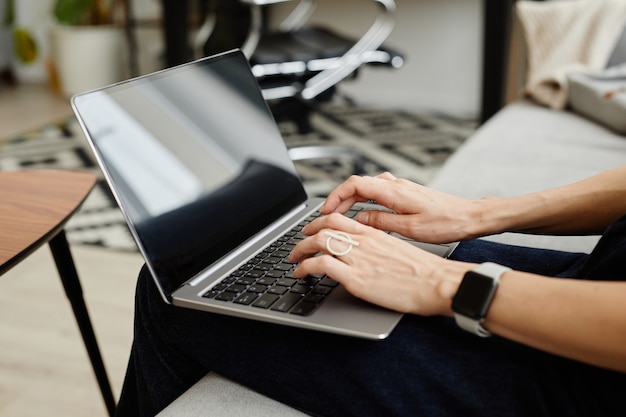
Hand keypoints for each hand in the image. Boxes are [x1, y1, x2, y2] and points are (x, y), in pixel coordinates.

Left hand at [289, 213, 468, 315]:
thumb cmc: (423, 271)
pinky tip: (300, 274)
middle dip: (303, 236)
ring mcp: (358, 259)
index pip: (337, 219)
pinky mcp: (356, 278)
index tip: (310, 230)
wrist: (437, 283)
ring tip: (293, 259)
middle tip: (297, 246)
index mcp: (373, 233)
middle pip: (323, 228)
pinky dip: (304, 267)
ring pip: (318, 243)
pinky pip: (321, 265)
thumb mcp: (398, 249)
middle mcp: (363, 242)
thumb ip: (378, 246)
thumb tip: (365, 251)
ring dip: (299, 250)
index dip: (318, 222)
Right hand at [320, 173, 483, 243]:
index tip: (326, 210)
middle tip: (328, 218)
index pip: (355, 184)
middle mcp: (397, 185)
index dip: (336, 196)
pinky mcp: (407, 194)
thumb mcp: (410, 229)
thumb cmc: (447, 224)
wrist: (471, 217)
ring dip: (352, 199)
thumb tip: (360, 218)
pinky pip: (379, 192)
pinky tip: (365, 212)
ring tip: (342, 216)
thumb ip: (382, 222)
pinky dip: (365, 200)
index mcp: (394, 191)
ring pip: (368, 187)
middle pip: (358, 185)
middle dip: (339, 200)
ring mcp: (402, 188)